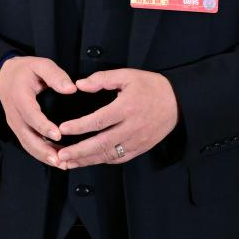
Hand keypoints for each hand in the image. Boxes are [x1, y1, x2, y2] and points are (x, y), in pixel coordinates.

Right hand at [0, 56, 76, 165]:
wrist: (4, 76)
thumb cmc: (25, 71)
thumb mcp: (40, 64)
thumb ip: (55, 75)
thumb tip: (71, 89)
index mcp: (20, 97)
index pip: (30, 114)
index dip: (43, 126)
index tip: (58, 134)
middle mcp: (15, 114)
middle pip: (27, 137)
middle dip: (43, 150)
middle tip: (60, 160)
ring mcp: (15, 124)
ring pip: (28, 144)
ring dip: (43, 156)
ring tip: (62, 164)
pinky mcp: (19, 129)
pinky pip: (29, 144)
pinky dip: (41, 154)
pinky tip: (57, 159)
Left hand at [55, 69, 179, 168]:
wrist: (178, 102)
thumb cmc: (151, 87)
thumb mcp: (128, 75)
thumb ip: (102, 79)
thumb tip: (80, 85)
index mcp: (127, 108)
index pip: (99, 120)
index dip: (79, 126)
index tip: (62, 129)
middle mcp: (132, 127)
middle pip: (102, 143)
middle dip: (79, 151)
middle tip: (60, 156)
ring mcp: (137, 141)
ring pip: (109, 155)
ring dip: (87, 160)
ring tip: (68, 162)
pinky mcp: (140, 148)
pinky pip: (119, 158)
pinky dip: (102, 161)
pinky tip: (89, 161)